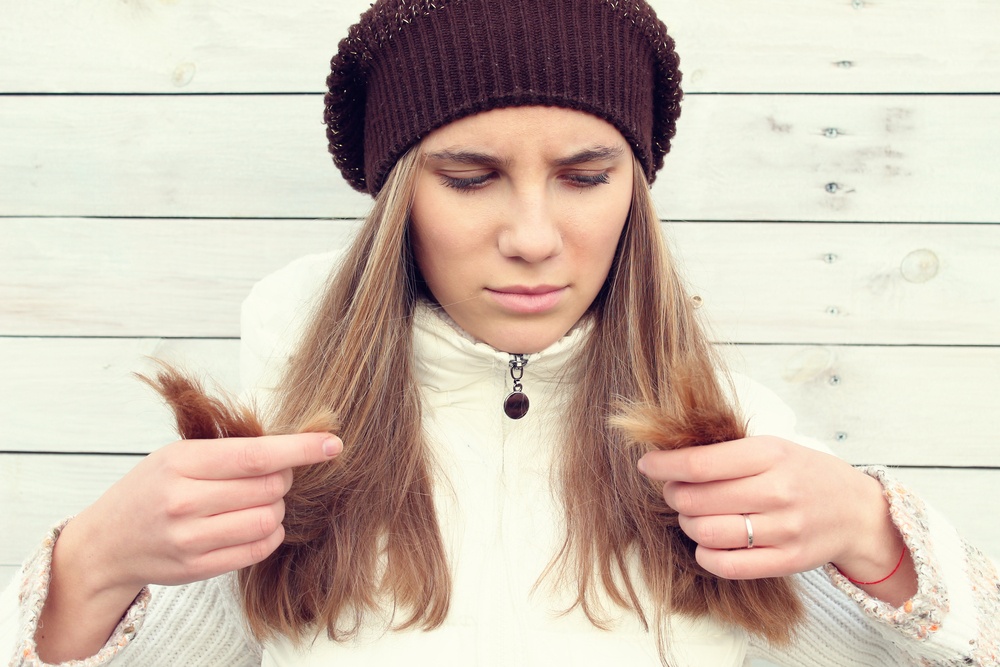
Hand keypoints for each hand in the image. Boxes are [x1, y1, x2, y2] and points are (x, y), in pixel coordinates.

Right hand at [37, 432, 340, 661]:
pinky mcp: (200, 567)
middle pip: (269, 487)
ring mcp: (191, 538)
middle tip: (269, 475)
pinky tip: (255, 523)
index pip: (255, 455)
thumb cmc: (150, 489)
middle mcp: (184, 501)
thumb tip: (290, 446)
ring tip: (258, 501)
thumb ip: (228, 450)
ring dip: (276, 508)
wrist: (107, 543)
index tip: (332, 443)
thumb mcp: (177, 454)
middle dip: (283, 478)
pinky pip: (259, 549)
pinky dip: (269, 533)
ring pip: (268, 519)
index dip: (300, 449)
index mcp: (181, 463)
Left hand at [637, 436, 911, 595]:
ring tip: (692, 515)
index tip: (647, 465)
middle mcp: (777, 491)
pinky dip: (706, 555)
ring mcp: (784, 529)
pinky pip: (728, 565)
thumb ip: (729, 452)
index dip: (664, 465)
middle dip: (674, 495)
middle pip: (697, 499)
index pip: (700, 463)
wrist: (858, 511)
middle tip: (675, 491)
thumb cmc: (806, 474)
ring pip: (707, 532)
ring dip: (688, 524)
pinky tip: (707, 544)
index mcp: (771, 454)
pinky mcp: (787, 561)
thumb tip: (671, 456)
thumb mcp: (774, 448)